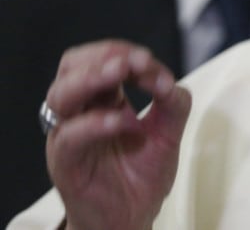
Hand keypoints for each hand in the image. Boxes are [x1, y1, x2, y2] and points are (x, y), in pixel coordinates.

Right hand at [44, 41, 190, 229]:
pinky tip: (121, 121)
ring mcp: (69, 136)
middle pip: (72, 67)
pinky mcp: (66, 165)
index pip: (100, 59)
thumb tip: (169, 80)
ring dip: (93, 77)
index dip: (124, 52)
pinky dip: (94, 124)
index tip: (150, 60)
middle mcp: (80, 112)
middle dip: (105, 56)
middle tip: (137, 60)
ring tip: (123, 73)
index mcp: (102, 99)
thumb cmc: (141, 174)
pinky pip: (69, 138)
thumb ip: (173, 103)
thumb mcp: (167, 133)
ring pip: (61, 95)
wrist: (131, 219)